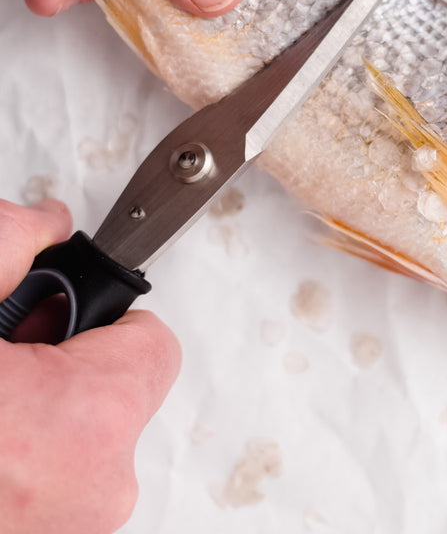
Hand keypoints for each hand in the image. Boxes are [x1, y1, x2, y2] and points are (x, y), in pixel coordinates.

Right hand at [0, 198, 180, 533]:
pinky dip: (23, 467)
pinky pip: (57, 485)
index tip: (55, 322)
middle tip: (2, 373)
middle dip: (66, 370)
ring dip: (39, 423)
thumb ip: (4, 242)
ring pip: (85, 442)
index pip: (154, 342)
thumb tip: (48, 222)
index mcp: (87, 418)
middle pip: (118, 392)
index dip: (101, 319)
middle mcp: (95, 490)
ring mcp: (70, 533)